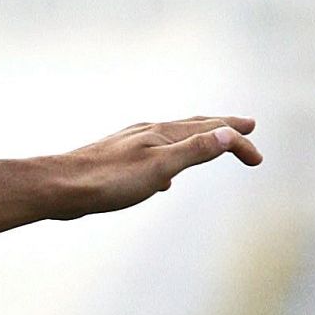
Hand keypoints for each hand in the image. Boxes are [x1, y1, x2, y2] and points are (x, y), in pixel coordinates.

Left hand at [52, 116, 261, 219]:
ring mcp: (128, 146)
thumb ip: (193, 150)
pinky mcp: (114, 162)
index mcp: (160, 134)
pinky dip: (168, 163)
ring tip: (209, 145)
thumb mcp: (159, 167)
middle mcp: (145, 133)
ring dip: (196, 143)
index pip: (211, 132)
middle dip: (222, 128)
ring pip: (171, 140)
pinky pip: (151, 158)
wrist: (57, 188)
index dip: (238, 143)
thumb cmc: (107, 180)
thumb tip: (229, 133)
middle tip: (246, 125)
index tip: (258, 160)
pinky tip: (162, 181)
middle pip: (192, 127)